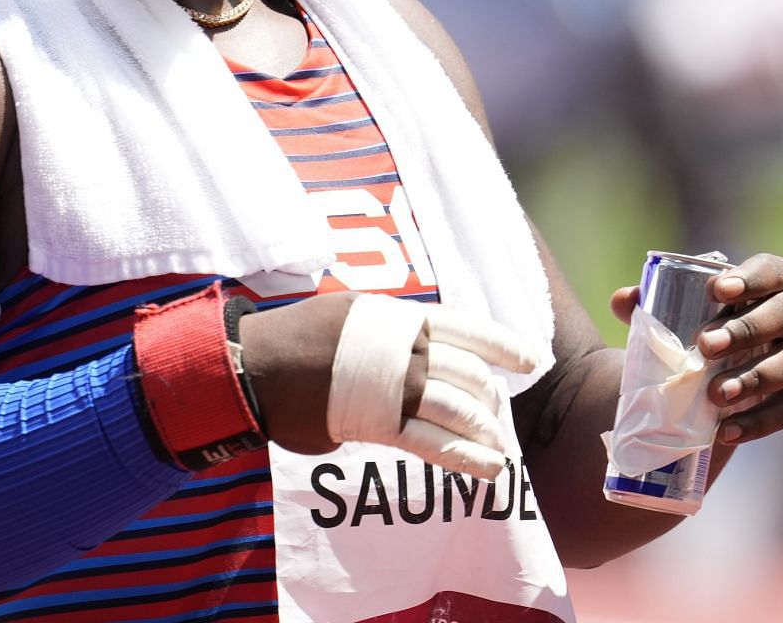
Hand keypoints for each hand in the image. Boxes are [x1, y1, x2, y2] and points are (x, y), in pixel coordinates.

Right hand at [241, 292, 537, 475]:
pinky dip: (465, 457)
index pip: (463, 325)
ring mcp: (387, 382)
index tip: (532, 359)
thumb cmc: (291, 342)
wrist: (249, 366)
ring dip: (484, 430)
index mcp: (392, 314)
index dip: (502, 343)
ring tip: (498, 449)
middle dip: (490, 399)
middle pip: (466, 371)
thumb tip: (414, 354)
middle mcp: (397, 344)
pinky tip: (488, 469)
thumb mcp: (345, 316)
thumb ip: (384, 333)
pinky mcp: (374, 422)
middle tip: (498, 418)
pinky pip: (433, 443)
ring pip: (456, 407)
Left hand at [610, 252, 782, 445]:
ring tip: (714, 394)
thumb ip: (648, 301)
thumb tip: (623, 300)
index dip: (749, 279)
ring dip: (754, 379)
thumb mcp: (679, 308)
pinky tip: (728, 430)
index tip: (717, 290)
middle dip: (745, 331)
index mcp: (774, 277)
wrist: (730, 361)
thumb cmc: (703, 321)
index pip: (770, 271)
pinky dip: (761, 421)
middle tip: (705, 345)